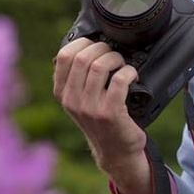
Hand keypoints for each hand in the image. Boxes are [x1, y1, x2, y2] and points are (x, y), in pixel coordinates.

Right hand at [53, 37, 151, 193]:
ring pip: (99, 66)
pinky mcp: (109, 113)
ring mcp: (90, 108)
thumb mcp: (81, 99)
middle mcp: (72, 100)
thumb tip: (87, 43)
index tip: (96, 44)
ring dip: (116, 59)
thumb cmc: (101, 119)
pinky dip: (129, 72)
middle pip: (82, 57)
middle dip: (103, 48)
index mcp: (62, 93)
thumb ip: (78, 76)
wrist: (116, 151)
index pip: (63, 56)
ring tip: (122, 65)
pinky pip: (118, 80)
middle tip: (114, 55)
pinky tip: (132, 77)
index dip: (83, 43)